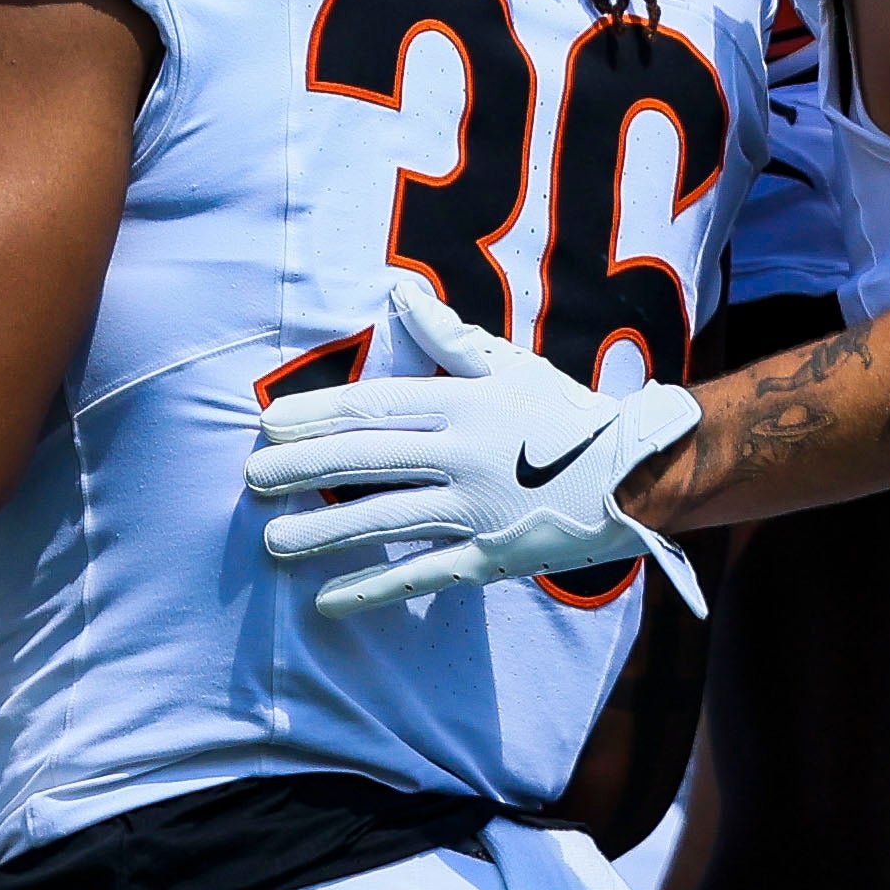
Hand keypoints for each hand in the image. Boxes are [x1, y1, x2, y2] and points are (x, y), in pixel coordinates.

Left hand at [241, 278, 707, 623]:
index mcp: (462, 403)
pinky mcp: (491, 555)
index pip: (374, 406)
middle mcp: (462, 454)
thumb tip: (398, 290)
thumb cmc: (564, 412)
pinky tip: (327, 599)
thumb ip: (447, 335)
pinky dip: (375, 588)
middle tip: (250, 477)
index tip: (267, 421)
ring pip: (385, 519)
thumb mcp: (507, 364)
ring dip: (324, 533)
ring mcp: (475, 508)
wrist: (640, 470)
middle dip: (301, 470)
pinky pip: (423, 575)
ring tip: (271, 542)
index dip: (317, 413)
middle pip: (366, 460)